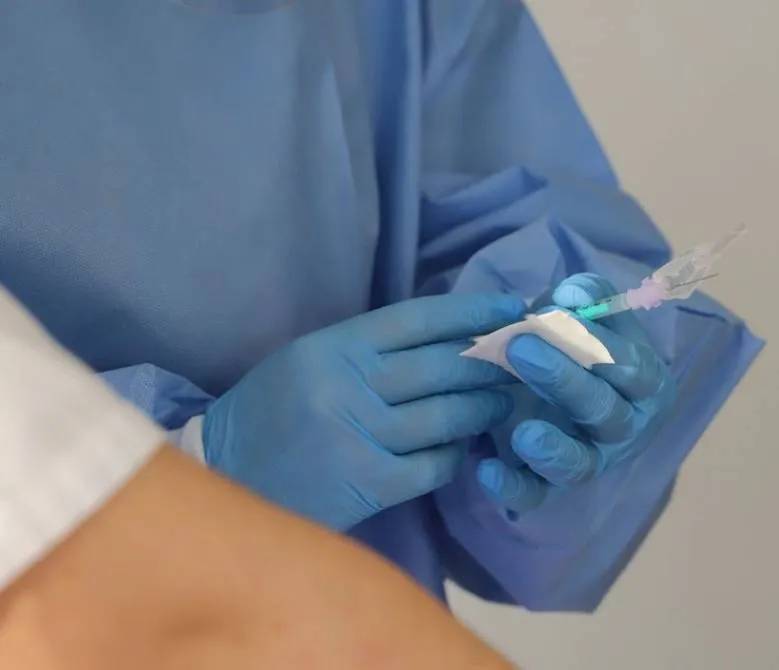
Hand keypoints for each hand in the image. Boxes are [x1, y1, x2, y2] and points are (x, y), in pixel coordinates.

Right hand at [203, 294, 524, 530]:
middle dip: (489, 363)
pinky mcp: (367, 484)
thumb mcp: (310, 359)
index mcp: (333, 347)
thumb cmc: (272, 411)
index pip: (417, 319)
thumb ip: (370, 347)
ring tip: (501, 403)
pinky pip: (433, 465)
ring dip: (483, 409)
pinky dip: (455, 455)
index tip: (508, 308)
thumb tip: (448, 335)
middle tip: (519, 363)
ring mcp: (358, 437)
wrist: (227, 476)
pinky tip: (463, 448)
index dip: (470, 311)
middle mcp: (347, 386)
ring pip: (446, 416)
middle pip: (442, 367)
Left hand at [475, 273, 675, 512]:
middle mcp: (626, 428)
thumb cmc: (575, 338)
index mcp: (646, 383)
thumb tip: (572, 293)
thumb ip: (587, 296)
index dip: (598, 344)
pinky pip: (537, 494)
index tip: (557, 314)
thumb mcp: (585, 310)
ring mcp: (589, 460)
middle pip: (605, 413)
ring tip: (523, 432)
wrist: (550, 375)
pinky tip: (485, 470)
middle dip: (564, 380)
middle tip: (519, 346)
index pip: (633, 369)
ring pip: (580, 465)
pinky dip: (513, 489)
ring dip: (553, 449)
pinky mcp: (549, 483)